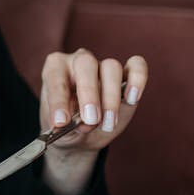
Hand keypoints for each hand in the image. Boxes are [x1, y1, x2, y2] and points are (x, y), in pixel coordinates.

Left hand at [38, 49, 147, 194]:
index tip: (61, 122)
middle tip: (90, 120)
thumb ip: (68, 123)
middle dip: (89, 93)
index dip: (58, 100)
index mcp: (55, 68)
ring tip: (108, 123)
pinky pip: (137, 66)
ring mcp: (103, 65)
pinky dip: (138, 79)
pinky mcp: (127, 74)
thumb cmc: (66, 125)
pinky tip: (133, 97)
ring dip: (111, 97)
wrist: (79, 134)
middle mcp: (78, 61)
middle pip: (86, 64)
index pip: (56, 77)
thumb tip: (83, 123)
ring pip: (111, 67)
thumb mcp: (60, 128)